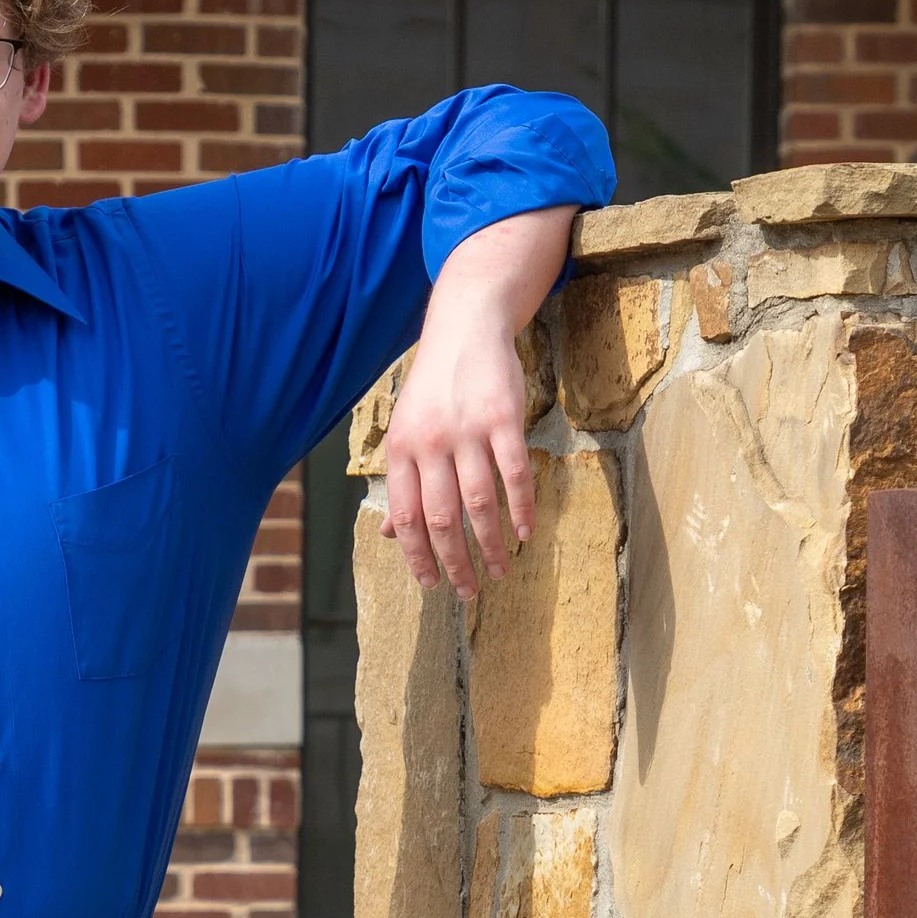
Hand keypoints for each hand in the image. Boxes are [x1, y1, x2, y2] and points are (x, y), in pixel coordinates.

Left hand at [381, 201, 576, 596]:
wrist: (465, 327)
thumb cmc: (433, 387)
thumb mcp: (405, 431)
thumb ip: (401, 482)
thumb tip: (391, 534)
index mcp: (399, 451)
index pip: (406, 517)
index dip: (417, 556)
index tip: (430, 584)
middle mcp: (429, 443)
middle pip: (441, 518)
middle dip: (455, 562)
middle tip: (467, 590)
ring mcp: (466, 431)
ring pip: (478, 503)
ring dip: (490, 544)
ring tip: (499, 569)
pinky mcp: (502, 418)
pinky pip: (513, 473)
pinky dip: (520, 507)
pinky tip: (525, 531)